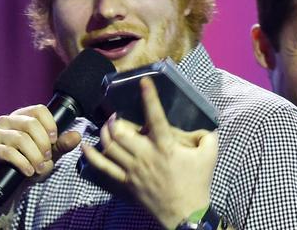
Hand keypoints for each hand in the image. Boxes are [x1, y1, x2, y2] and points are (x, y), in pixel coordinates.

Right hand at [0, 105, 80, 180]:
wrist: (11, 187)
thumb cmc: (30, 164)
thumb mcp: (50, 154)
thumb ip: (62, 144)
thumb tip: (77, 135)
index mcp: (21, 116)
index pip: (38, 110)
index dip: (50, 124)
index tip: (55, 140)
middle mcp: (6, 121)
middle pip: (30, 124)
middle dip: (43, 143)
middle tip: (47, 158)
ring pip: (20, 138)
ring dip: (34, 155)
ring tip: (39, 167)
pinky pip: (8, 152)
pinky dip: (23, 163)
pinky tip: (29, 172)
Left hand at [82, 77, 218, 228]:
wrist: (185, 214)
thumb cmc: (197, 182)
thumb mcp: (210, 154)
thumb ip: (206, 136)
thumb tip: (201, 126)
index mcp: (165, 146)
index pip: (155, 116)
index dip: (149, 97)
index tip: (144, 81)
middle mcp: (146, 155)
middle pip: (121, 131)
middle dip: (116, 118)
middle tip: (118, 114)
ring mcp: (133, 169)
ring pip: (110, 146)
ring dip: (106, 133)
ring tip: (108, 126)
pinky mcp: (126, 182)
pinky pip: (103, 168)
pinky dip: (92, 157)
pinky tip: (86, 147)